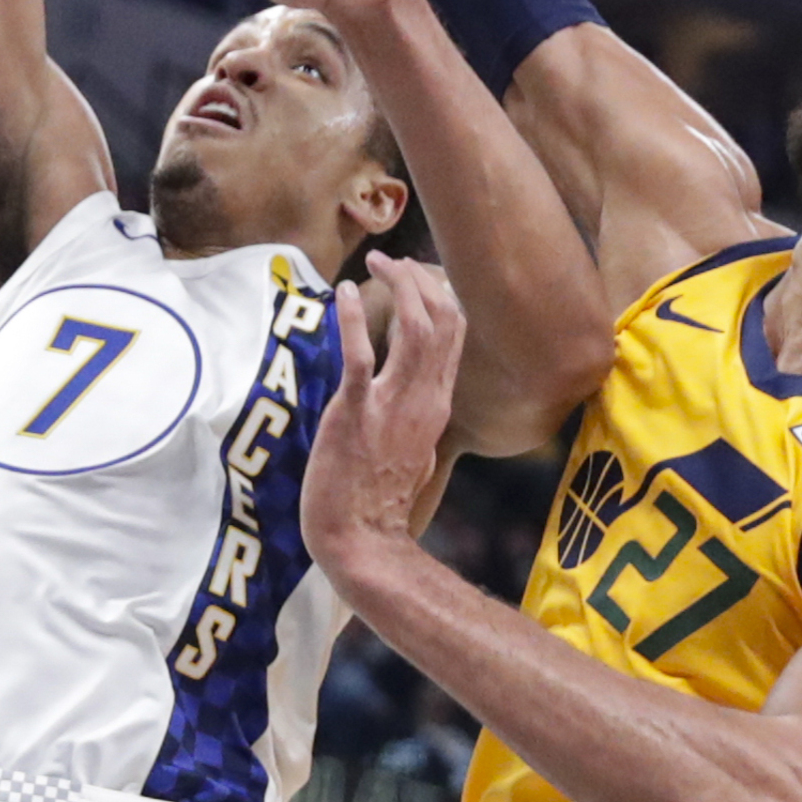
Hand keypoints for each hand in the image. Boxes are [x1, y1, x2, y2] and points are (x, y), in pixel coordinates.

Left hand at [300, 258, 465, 594]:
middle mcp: (424, 399)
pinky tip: (347, 293)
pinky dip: (355, 319)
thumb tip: (418, 402)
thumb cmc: (377, 503)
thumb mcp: (414, 453)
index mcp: (437, 405)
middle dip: (422, 280)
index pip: (454, 335)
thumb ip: (418, 420)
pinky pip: (361, 356)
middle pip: (443, 321)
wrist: (360, 540)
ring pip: (416, 328)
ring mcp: (393, 405)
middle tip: (394, 261)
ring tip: (378, 263)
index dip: (438, 296)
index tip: (416, 275)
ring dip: (399, 287)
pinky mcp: (356, 414)